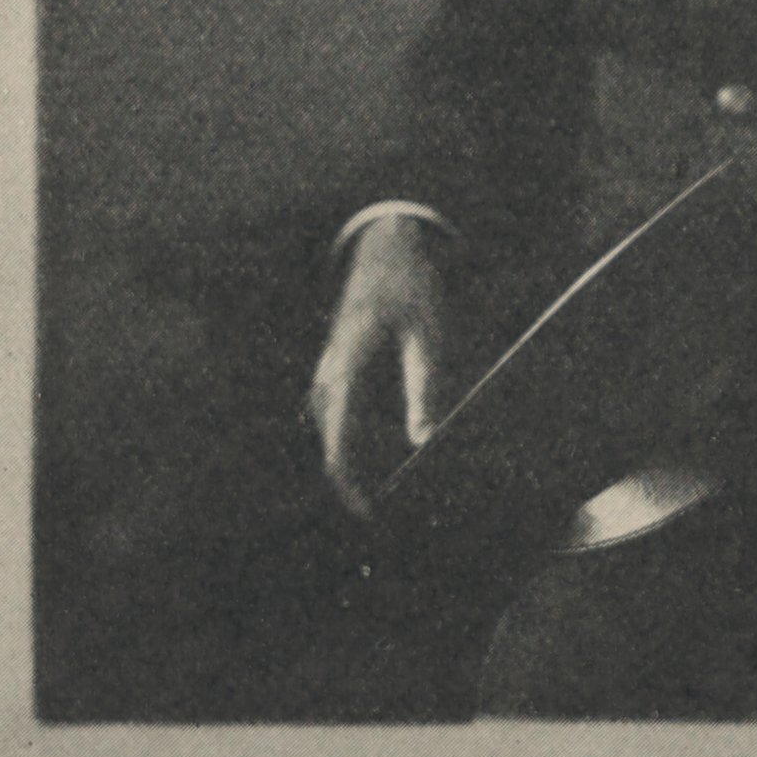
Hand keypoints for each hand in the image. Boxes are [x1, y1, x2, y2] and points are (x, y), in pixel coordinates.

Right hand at [308, 217, 450, 517]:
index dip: (349, 481)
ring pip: (326, 427)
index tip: (368, 512)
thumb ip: (424, 389)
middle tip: (379, 512)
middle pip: (328, 439)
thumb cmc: (412, 286)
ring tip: (373, 492)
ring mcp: (328, 364)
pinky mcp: (334, 362)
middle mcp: (330, 368)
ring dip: (345, 460)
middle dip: (348, 479)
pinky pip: (331, 411)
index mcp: (350, 362)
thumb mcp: (430, 336)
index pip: (338, 437)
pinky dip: (345, 438)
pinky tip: (364, 452)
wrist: (387, 244)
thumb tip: (423, 442)